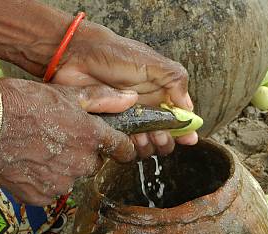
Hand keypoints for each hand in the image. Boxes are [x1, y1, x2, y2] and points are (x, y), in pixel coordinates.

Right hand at [0, 79, 136, 205]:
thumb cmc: (24, 103)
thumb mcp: (66, 93)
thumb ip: (103, 99)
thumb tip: (132, 99)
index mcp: (92, 137)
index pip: (123, 149)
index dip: (121, 147)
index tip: (117, 147)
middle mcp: (82, 164)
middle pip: (94, 164)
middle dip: (84, 154)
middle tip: (61, 139)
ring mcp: (61, 183)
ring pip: (72, 177)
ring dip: (63, 168)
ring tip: (41, 149)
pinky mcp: (41, 196)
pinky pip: (52, 190)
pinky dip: (45, 180)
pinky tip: (31, 163)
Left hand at [52, 21, 197, 157]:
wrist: (78, 56)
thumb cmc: (116, 55)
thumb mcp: (152, 63)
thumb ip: (175, 81)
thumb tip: (189, 108)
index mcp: (159, 94)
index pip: (177, 119)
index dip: (184, 130)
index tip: (188, 138)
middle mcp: (146, 109)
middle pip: (163, 137)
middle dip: (166, 140)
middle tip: (160, 136)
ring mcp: (128, 119)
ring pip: (145, 144)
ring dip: (149, 144)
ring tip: (145, 135)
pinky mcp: (111, 126)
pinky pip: (124, 144)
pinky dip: (130, 145)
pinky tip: (131, 136)